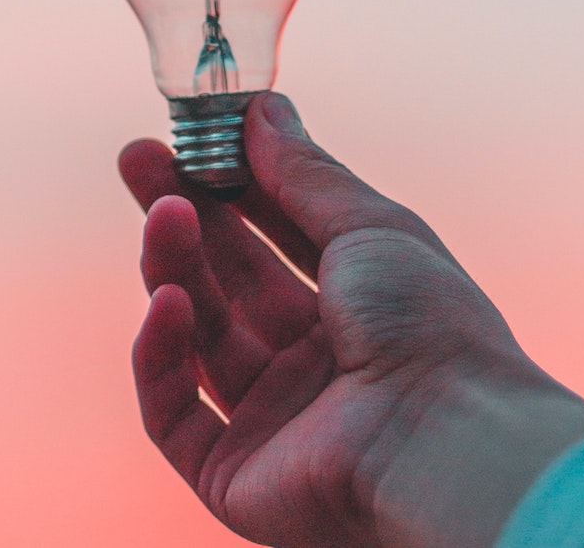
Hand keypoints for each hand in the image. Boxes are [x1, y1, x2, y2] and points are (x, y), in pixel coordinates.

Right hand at [120, 93, 583, 547]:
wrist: (445, 440)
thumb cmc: (429, 326)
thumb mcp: (370, 227)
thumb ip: (304, 173)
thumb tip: (262, 108)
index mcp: (358, 307)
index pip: (276, 235)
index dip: (231, 185)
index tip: (190, 136)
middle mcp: (314, 363)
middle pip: (228, 279)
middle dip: (182, 215)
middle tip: (137, 158)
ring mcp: (273, 420)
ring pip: (199, 335)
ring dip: (174, 268)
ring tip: (163, 213)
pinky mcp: (233, 474)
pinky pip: (173, 411)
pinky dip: (161, 355)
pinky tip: (167, 302)